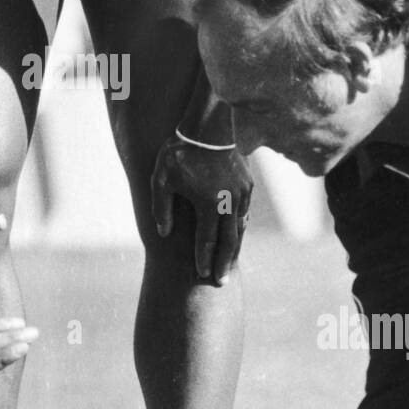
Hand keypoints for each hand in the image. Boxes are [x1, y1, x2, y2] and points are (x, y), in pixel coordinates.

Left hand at [150, 136, 252, 284]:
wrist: (207, 127)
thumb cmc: (179, 153)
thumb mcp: (161, 179)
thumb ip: (161, 208)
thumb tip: (163, 234)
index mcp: (209, 203)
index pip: (207, 240)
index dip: (204, 259)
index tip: (202, 275)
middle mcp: (229, 202)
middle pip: (228, 241)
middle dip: (223, 263)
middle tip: (220, 282)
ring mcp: (241, 193)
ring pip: (239, 227)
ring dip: (233, 247)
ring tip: (226, 263)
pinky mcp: (247, 185)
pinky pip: (243, 212)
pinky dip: (238, 227)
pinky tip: (234, 235)